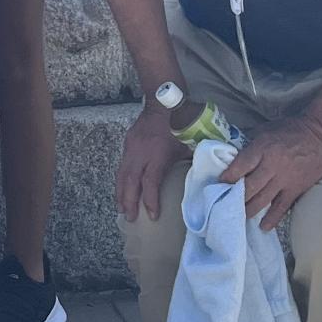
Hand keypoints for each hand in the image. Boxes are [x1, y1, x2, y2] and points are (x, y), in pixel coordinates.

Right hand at [118, 103, 181, 222]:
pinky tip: (123, 188)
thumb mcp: (190, 146)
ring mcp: (131, 147)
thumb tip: (201, 184)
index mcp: (158, 154)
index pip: (150, 182)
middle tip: (130, 218)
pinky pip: (122, 165)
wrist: (164, 103)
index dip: (150, 200)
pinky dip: (121, 180)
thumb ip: (192, 165)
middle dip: (128, 201)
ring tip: (121, 208)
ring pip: (122, 174)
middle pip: (130, 181)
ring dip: (120, 192)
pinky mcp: (128, 143)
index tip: (152, 216)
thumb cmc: (181, 125)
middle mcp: (141, 152)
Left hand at [220, 116, 321, 231]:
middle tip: (225, 204)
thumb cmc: (291, 130)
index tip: (219, 183)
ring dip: (249, 209)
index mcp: (262, 148)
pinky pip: (282, 207)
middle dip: (236, 196)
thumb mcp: (265, 130)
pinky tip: (263, 226)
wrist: (321, 135)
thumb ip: (251, 144)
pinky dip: (272, 218)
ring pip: (263, 199)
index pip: (241, 165)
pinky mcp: (297, 189)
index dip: (229, 176)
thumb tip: (234, 154)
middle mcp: (272, 165)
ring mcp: (285, 179)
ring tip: (238, 217)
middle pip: (250, 186)